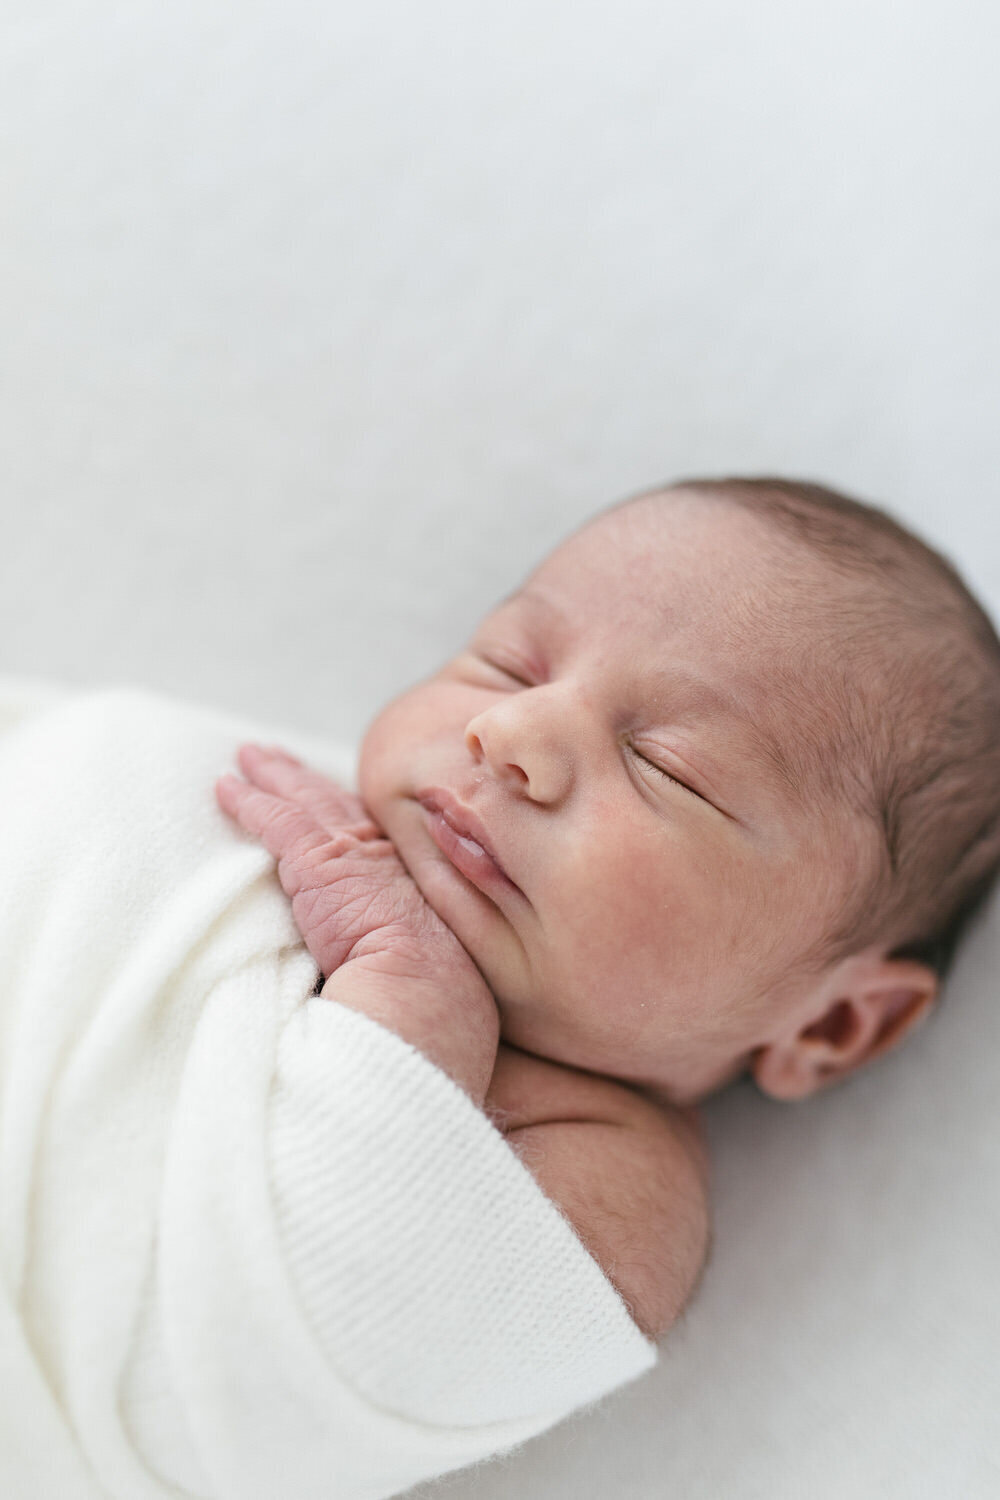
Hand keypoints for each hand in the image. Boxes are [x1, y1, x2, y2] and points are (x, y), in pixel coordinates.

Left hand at [215, 745, 499, 1102]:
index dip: (340, 805)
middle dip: (302, 777)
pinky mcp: (318, 860)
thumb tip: (379, 966)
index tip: (321, 789)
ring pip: (303, 799)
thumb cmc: (428, 995)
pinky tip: (225, 789)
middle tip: (274, 757)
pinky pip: (275, 821)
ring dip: (271, 777)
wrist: (427, 990)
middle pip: (333, 801)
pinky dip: (248, 803)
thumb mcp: (419, 959)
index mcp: (404, 876)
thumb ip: (398, 947)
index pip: (366, 828)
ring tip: (246, 758)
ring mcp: (350, 852)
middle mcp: (381, 852)